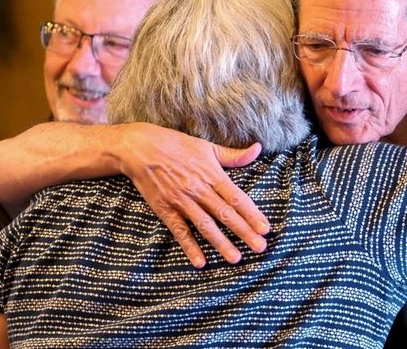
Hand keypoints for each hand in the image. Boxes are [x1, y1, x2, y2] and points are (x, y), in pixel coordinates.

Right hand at [117, 123, 265, 266]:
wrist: (141, 149)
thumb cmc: (177, 145)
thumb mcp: (208, 147)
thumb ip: (234, 155)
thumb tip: (258, 149)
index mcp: (212, 174)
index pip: (237, 198)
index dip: (252, 214)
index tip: (265, 228)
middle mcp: (199, 190)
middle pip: (225, 214)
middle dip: (244, 232)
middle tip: (260, 247)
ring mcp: (182, 201)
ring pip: (205, 225)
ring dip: (221, 243)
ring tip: (236, 258)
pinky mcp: (165, 209)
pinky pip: (180, 231)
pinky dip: (190, 247)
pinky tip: (200, 262)